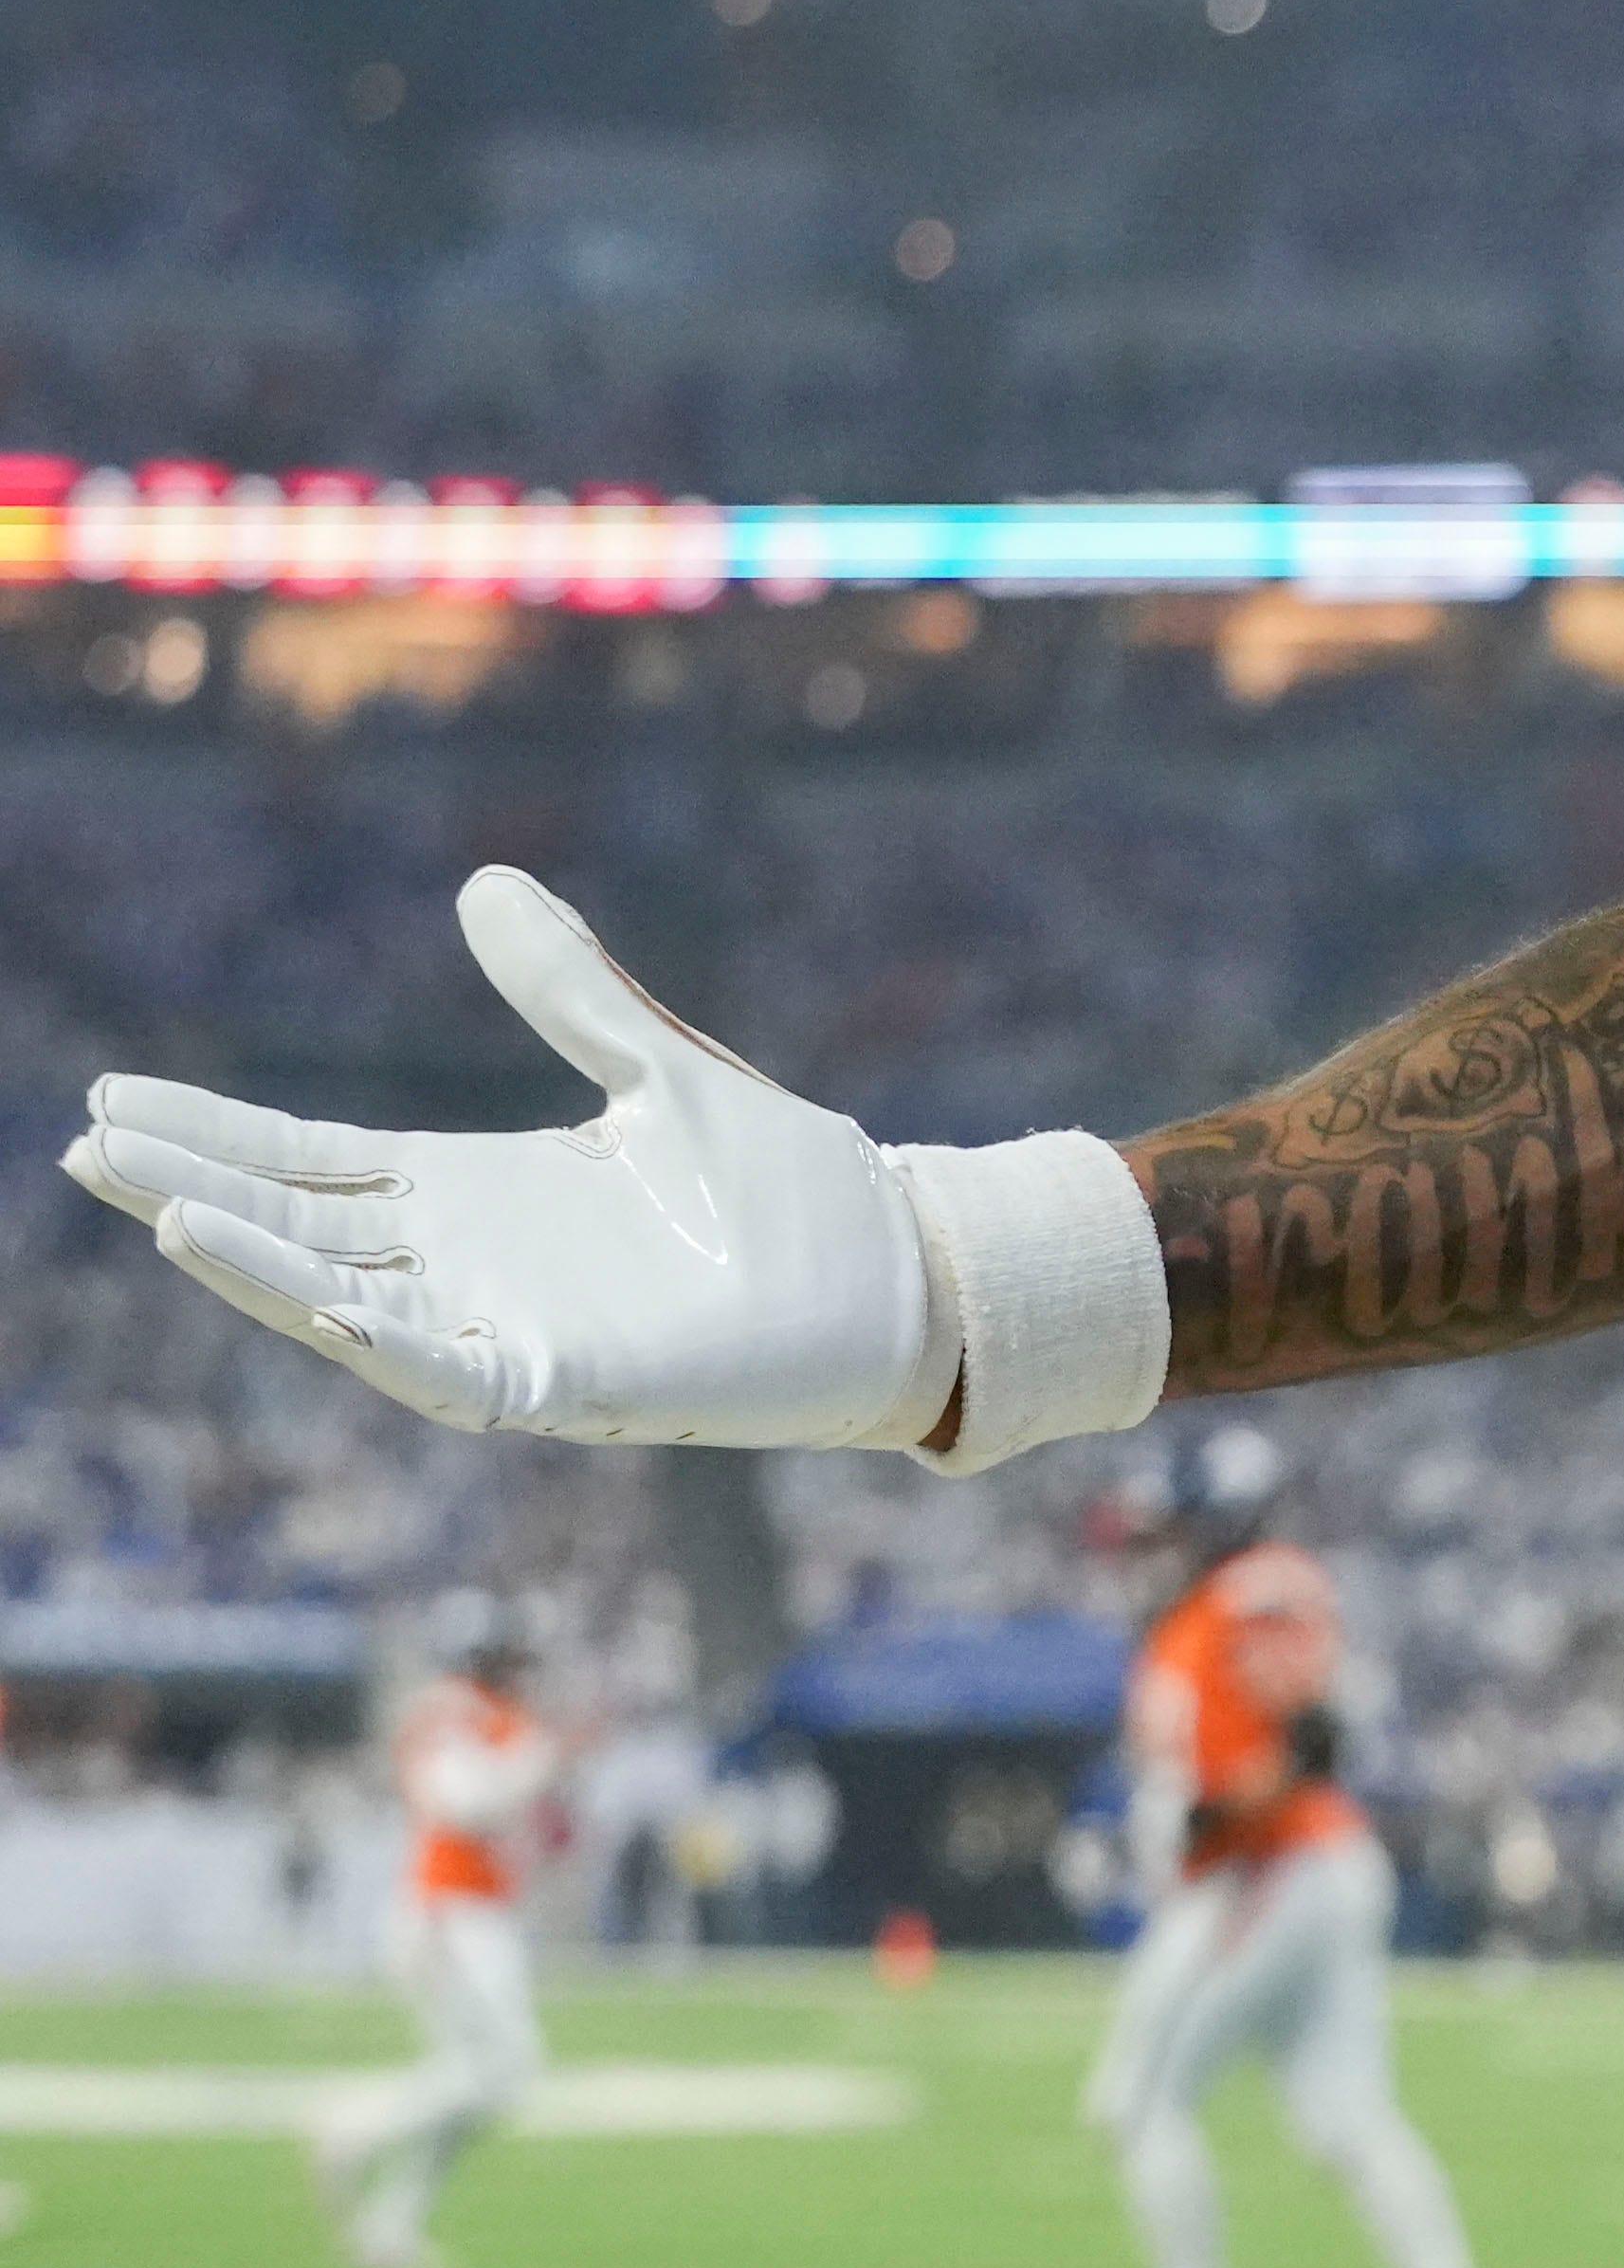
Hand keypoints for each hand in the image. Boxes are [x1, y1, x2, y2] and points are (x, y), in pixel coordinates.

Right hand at [64, 869, 946, 1446]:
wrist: (895, 1268)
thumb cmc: (785, 1184)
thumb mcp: (655, 1064)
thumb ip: (569, 989)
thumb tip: (481, 885)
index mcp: (480, 1192)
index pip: (313, 1161)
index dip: (216, 1135)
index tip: (112, 1103)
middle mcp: (472, 1264)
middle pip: (299, 1223)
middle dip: (193, 1188)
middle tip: (85, 1145)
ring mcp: (508, 1326)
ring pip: (342, 1299)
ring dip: (250, 1259)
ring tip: (152, 1208)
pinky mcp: (561, 1382)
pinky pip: (434, 1365)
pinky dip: (359, 1332)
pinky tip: (300, 1292)